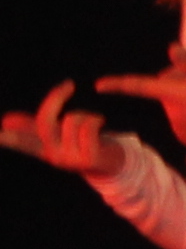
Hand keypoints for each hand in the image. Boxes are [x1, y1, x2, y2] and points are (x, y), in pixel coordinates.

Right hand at [1, 79, 127, 179]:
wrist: (111, 164)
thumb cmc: (81, 145)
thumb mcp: (56, 135)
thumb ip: (31, 127)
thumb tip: (5, 121)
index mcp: (42, 148)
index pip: (21, 141)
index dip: (10, 138)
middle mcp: (53, 155)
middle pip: (45, 121)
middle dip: (56, 98)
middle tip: (68, 84)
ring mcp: (70, 159)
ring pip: (72, 120)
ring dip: (85, 114)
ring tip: (92, 120)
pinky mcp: (89, 158)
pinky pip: (88, 128)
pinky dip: (95, 120)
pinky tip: (100, 122)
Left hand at [92, 47, 185, 158]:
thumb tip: (171, 49)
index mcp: (177, 94)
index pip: (141, 87)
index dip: (118, 84)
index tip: (98, 85)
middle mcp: (171, 111)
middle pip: (165, 90)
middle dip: (178, 83)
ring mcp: (176, 126)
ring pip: (173, 104)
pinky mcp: (183, 137)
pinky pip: (180, 119)